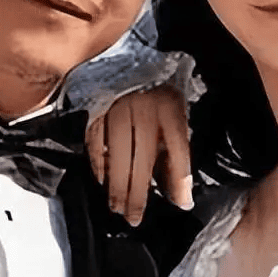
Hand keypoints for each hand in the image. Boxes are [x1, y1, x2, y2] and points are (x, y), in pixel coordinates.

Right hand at [85, 86, 193, 225]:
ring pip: (117, 155)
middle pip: (142, 161)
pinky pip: (95, 142)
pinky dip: (98, 163)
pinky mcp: (98, 107)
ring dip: (116, 186)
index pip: (178, 150)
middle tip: (134, 220)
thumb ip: (177, 157)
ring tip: (117, 208)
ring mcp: (118, 107)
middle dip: (137, 195)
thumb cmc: (159, 97)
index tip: (179, 205)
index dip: (179, 180)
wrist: (135, 57)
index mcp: (171, 109)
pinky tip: (102, 180)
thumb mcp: (177, 119)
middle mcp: (144, 108)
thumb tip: (182, 200)